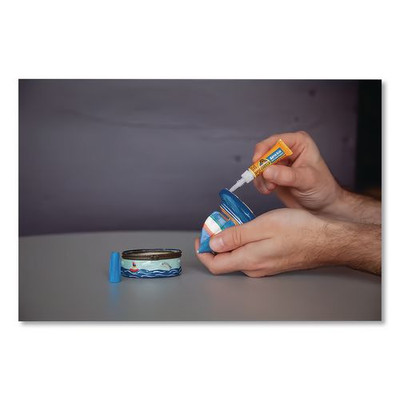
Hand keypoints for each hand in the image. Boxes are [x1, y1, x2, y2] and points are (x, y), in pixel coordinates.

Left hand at [195, 208, 380, 276]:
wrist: (328, 240)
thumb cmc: (300, 230)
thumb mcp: (263, 226)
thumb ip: (236, 237)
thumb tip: (214, 244)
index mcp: (250, 260)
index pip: (215, 265)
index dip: (203, 251)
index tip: (202, 235)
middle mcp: (255, 268)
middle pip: (225, 259)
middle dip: (217, 241)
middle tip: (220, 220)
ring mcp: (265, 266)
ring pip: (238, 255)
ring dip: (231, 239)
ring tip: (235, 219)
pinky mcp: (273, 261)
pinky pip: (250, 253)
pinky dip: (244, 241)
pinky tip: (250, 226)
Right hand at [253, 131, 343, 213]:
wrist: (322, 206)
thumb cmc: (322, 188)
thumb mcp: (307, 180)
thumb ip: (286, 175)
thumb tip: (267, 171)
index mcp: (299, 143)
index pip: (276, 141)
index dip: (264, 149)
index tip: (258, 161)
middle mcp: (287, 151)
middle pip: (264, 153)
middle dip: (262, 168)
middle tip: (266, 179)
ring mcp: (279, 164)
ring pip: (259, 166)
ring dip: (262, 178)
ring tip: (271, 188)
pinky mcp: (273, 176)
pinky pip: (259, 177)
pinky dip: (261, 184)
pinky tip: (269, 190)